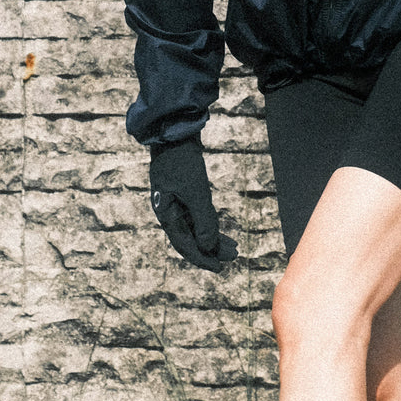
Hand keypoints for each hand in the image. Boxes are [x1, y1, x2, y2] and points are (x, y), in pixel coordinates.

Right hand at [149, 140, 238, 270]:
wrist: (174, 131)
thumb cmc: (182, 161)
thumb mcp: (196, 191)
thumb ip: (203, 220)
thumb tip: (209, 248)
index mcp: (166, 215)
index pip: (185, 246)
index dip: (203, 258)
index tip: (219, 268)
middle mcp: (169, 211)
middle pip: (191, 238)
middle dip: (211, 249)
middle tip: (233, 256)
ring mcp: (175, 201)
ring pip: (195, 227)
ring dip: (213, 237)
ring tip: (233, 246)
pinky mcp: (182, 190)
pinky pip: (196, 214)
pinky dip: (208, 222)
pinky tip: (219, 228)